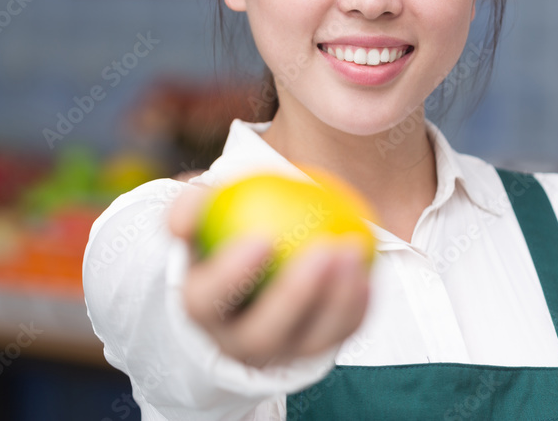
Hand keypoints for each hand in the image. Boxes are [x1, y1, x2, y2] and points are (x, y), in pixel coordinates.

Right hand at [169, 182, 370, 367]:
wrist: (248, 271)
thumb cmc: (222, 233)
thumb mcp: (201, 215)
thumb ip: (192, 205)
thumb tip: (190, 209)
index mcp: (201, 307)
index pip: (207, 300)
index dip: (232, 276)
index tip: (263, 237)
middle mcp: (234, 340)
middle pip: (261, 333)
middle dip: (294, 296)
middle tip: (323, 249)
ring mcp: (278, 352)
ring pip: (308, 340)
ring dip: (336, 299)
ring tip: (352, 249)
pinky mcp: (314, 350)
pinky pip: (339, 333)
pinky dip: (356, 303)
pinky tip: (367, 268)